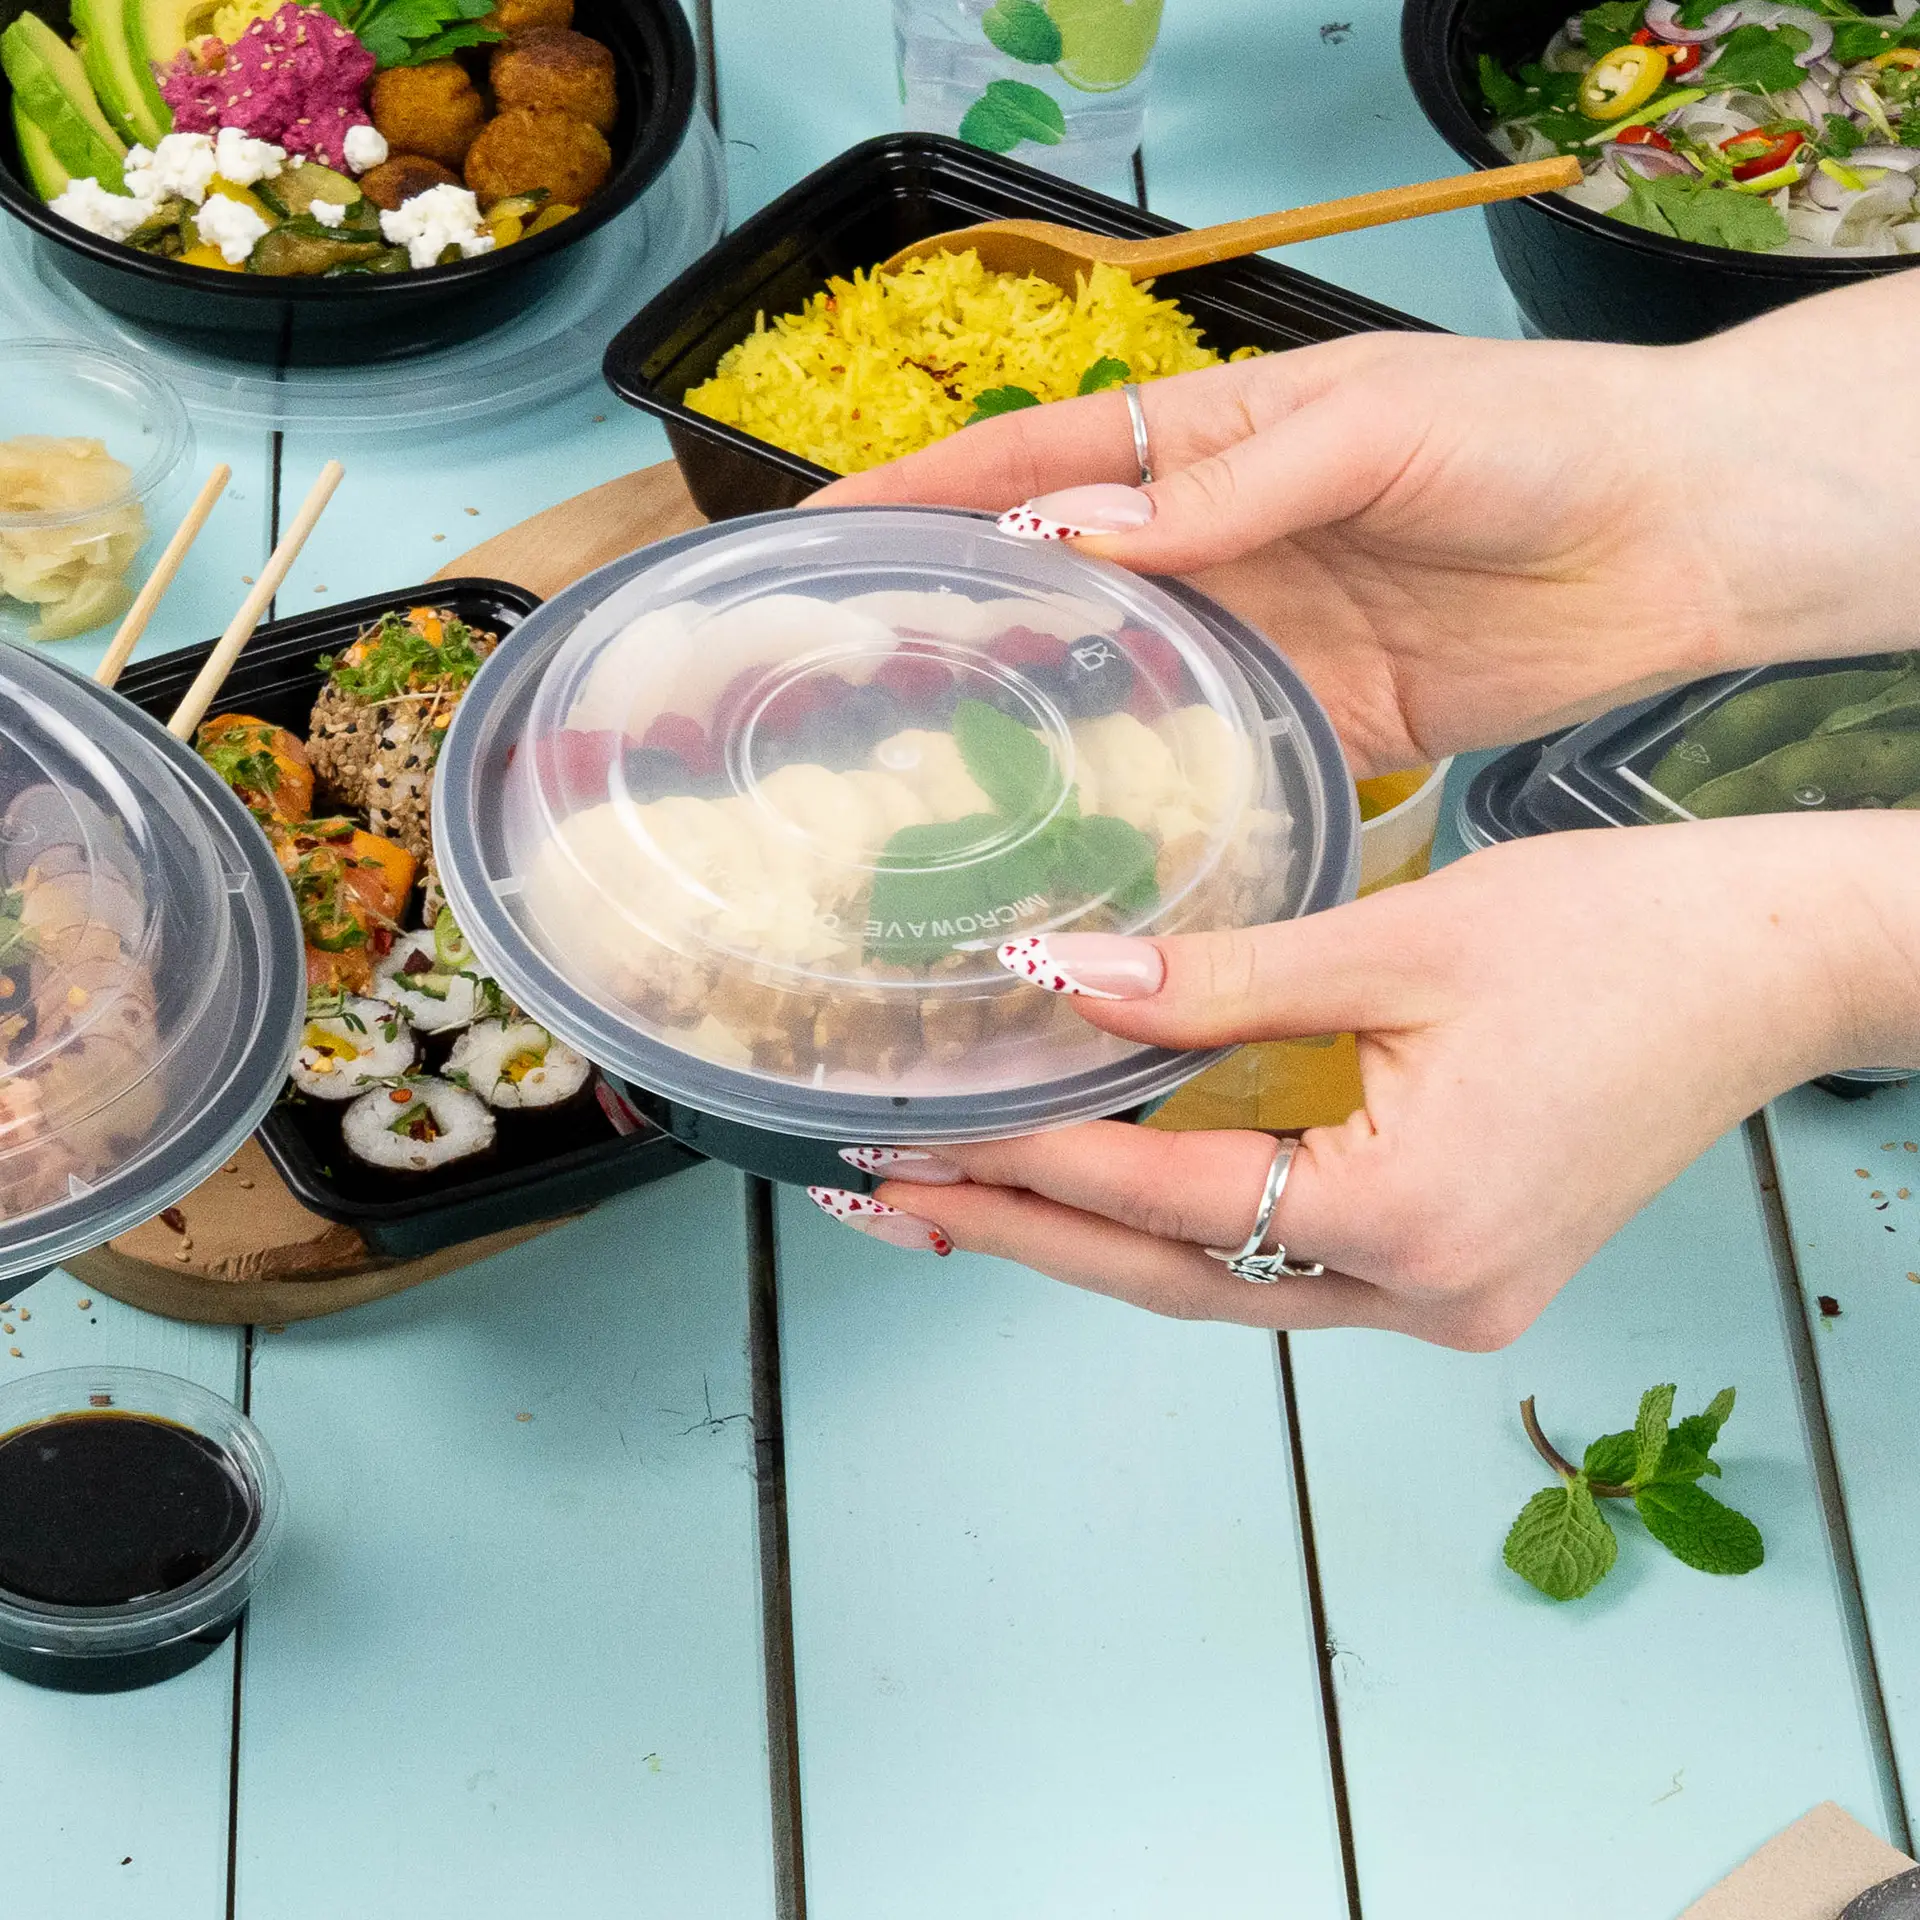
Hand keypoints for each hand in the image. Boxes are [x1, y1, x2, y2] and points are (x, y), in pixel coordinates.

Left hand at [810, 813, 1919, 1348]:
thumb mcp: (1405, 938)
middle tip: (881, 1195)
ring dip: (1088, 1237)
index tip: (905, 1128)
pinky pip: (1283, 1263)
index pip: (1164, 1194)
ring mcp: (1448, 1299)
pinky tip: (1101, 1187)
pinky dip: (1180, 1226)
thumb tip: (1057, 983)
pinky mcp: (1460, 1269)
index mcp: (1413, 1216)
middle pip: (1172, 1276)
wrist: (1780, 965)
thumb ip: (1220, 979)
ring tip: (957, 1194)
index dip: (1024, 1159)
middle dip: (1018, 1232)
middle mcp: (1425, 1293)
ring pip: (1221, 1284)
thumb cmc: (1626, 937)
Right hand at [813, 277, 1919, 777]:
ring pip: (1113, 685)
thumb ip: (1227, 485)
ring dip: (1028, 725)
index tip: (818, 538)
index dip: (925, 498)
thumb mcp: (1375, 429)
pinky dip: (1141, 798)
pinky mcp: (1311, 722)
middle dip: (949, 627)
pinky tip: (1074, 840)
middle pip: (1050, 585)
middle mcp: (1214, 545)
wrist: (1675, 537)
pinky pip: (1205, 763)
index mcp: (1209, 442)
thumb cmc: (1532, 439)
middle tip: (844, 686)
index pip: (1034, 462)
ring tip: (923, 781)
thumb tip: (1072, 528)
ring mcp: (1256, 638)